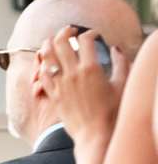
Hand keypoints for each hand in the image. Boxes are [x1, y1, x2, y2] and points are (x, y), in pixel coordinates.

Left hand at [44, 25, 122, 163]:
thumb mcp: (122, 84)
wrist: (94, 134)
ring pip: (47, 58)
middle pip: (61, 43)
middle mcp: (72, 74)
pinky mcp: (53, 95)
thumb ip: (121, 63)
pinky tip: (45, 63)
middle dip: (64, 32)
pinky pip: (42, 76)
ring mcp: (60, 85)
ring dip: (48, 45)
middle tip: (68, 30)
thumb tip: (116, 49)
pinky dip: (42, 66)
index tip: (93, 35)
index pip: (85, 40)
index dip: (89, 33)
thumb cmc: (111, 111)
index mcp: (91, 68)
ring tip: (51, 41)